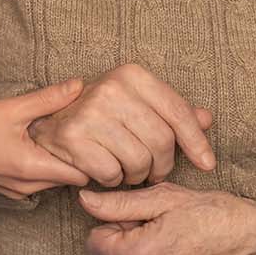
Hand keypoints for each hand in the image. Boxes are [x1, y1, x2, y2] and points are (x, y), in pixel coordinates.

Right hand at [0, 81, 91, 198]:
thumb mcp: (11, 108)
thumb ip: (48, 99)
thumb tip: (79, 85)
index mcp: (31, 169)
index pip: (81, 175)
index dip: (93, 157)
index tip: (96, 136)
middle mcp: (26, 188)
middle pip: (69, 179)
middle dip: (78, 157)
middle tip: (81, 130)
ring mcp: (15, 192)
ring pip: (52, 180)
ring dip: (58, 160)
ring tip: (58, 134)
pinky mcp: (6, 189)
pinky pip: (35, 181)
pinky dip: (41, 164)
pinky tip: (35, 142)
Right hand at [28, 64, 215, 186]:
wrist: (49, 121)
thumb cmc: (102, 115)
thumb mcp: (138, 103)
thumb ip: (171, 112)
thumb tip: (206, 119)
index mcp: (132, 75)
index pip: (177, 113)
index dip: (196, 143)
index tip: (207, 164)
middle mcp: (111, 89)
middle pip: (161, 142)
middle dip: (161, 166)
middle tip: (152, 171)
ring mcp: (90, 113)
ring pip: (138, 162)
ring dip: (137, 175)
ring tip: (127, 168)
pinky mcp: (73, 138)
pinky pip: (112, 174)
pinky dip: (113, 179)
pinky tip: (106, 169)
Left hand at [78, 184, 255, 254]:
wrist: (250, 237)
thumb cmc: (208, 212)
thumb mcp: (161, 198)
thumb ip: (117, 203)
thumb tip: (84, 199)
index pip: (93, 242)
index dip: (111, 223)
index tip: (136, 216)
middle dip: (118, 239)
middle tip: (151, 224)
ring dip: (131, 254)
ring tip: (163, 236)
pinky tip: (171, 251)